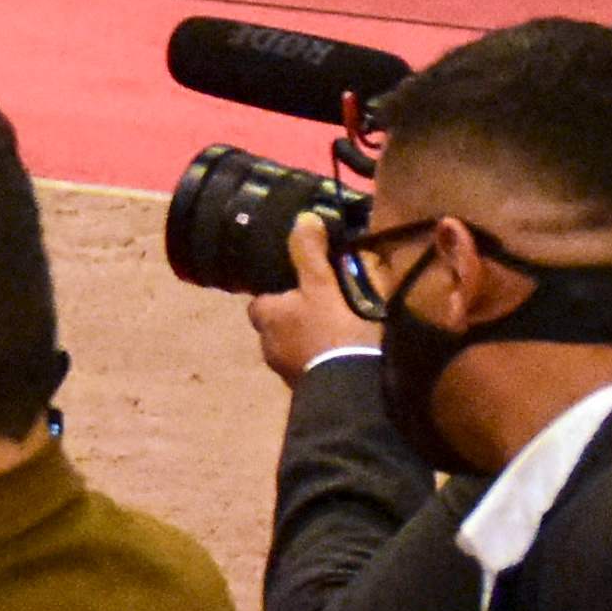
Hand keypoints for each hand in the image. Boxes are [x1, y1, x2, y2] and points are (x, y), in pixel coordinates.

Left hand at [249, 210, 382, 382]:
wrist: (350, 389)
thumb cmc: (331, 330)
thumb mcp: (322, 285)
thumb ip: (310, 254)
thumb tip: (303, 219)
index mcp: (266, 318)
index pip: (261, 302)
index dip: (278, 294)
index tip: (302, 289)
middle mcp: (267, 346)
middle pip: (278, 326)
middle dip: (296, 320)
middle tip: (327, 311)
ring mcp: (286, 372)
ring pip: (293, 349)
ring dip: (310, 343)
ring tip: (341, 335)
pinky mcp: (306, 390)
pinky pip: (311, 369)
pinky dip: (322, 362)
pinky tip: (345, 358)